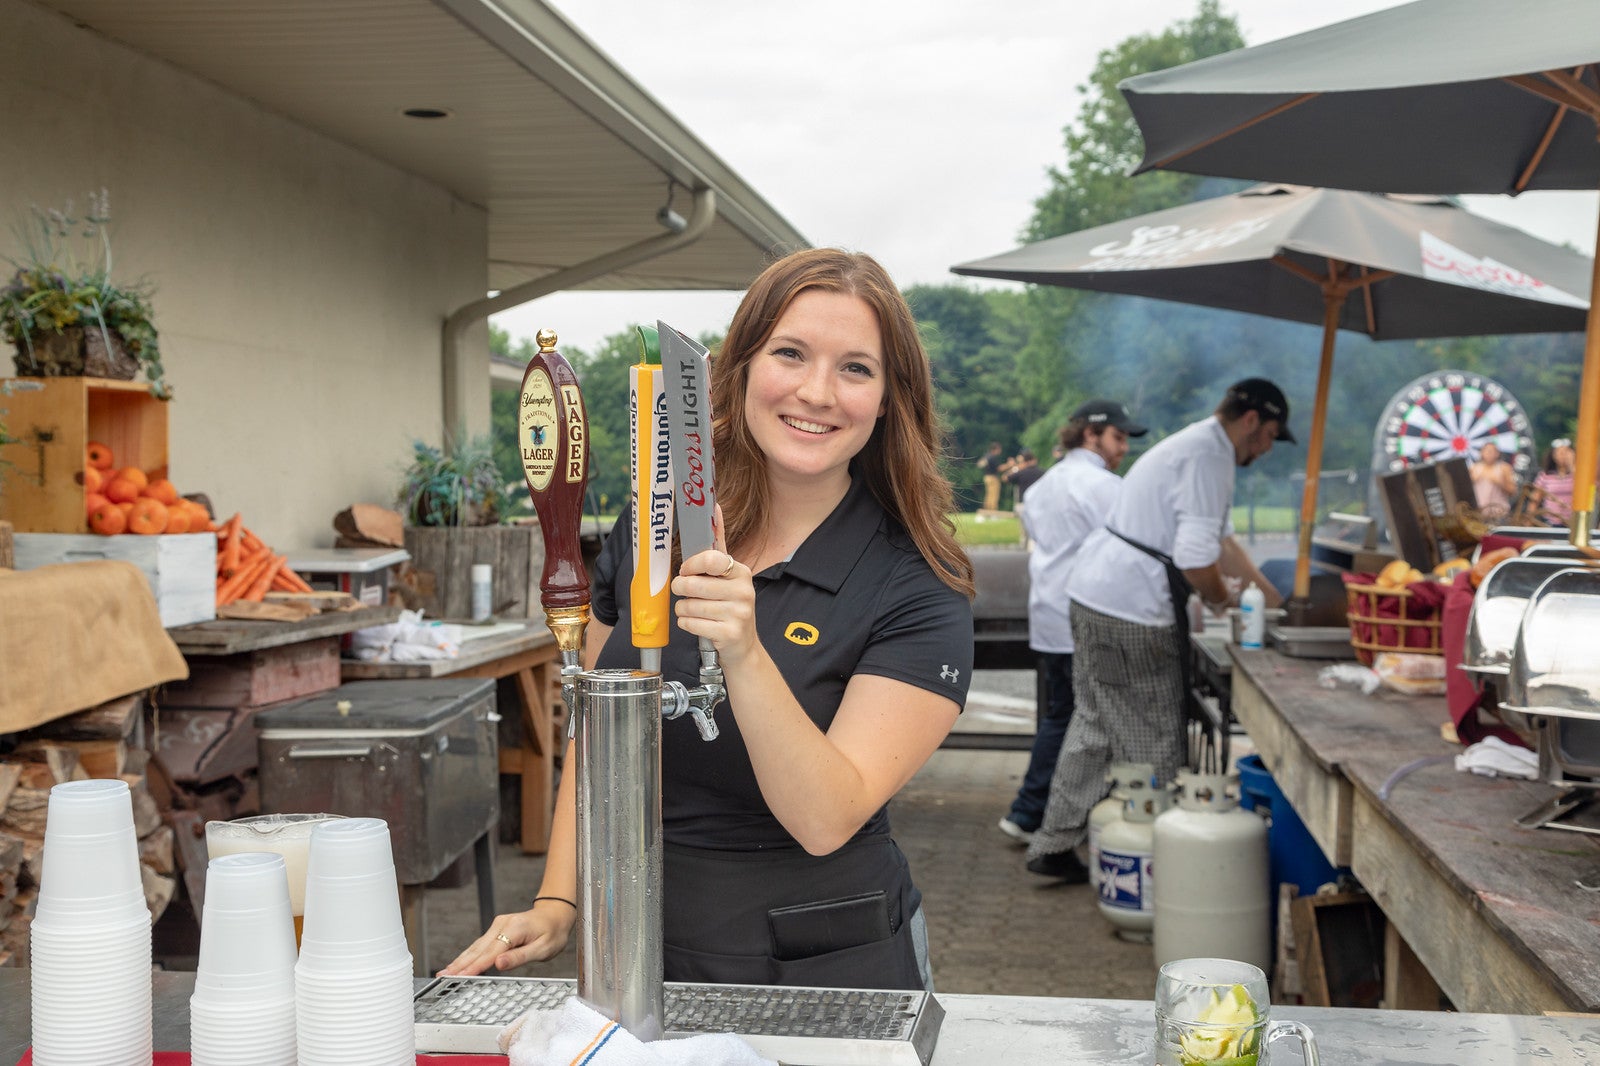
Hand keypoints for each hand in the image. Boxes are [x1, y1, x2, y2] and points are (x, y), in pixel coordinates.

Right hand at [436, 903, 573, 976]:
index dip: (474, 967)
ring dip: (460, 960)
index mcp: (514, 930)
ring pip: (476, 946)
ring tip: (445, 972)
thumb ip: (520, 957)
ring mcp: (498, 925)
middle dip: (460, 964)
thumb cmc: (552, 933)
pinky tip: (459, 962)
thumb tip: (498, 964)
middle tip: (443, 977)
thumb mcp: (543, 949)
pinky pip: (480, 944)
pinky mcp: (497, 929)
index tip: (460, 976)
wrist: (555, 914)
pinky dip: (469, 954)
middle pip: (478, 949)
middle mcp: (502, 925)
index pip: (490, 953)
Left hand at [673, 547, 757, 665]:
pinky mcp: (729, 633)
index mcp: (742, 573)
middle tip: (682, 591)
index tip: (685, 570)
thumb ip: (717, 547)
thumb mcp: (728, 577)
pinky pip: (690, 623)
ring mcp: (738, 614)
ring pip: (689, 606)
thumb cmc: (729, 606)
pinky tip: (696, 623)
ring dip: (682, 609)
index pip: (710, 559)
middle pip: (694, 584)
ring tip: (692, 610)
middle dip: (681, 588)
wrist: (743, 645)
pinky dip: (686, 623)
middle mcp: (743, 591)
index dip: (691, 565)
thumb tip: (713, 507)